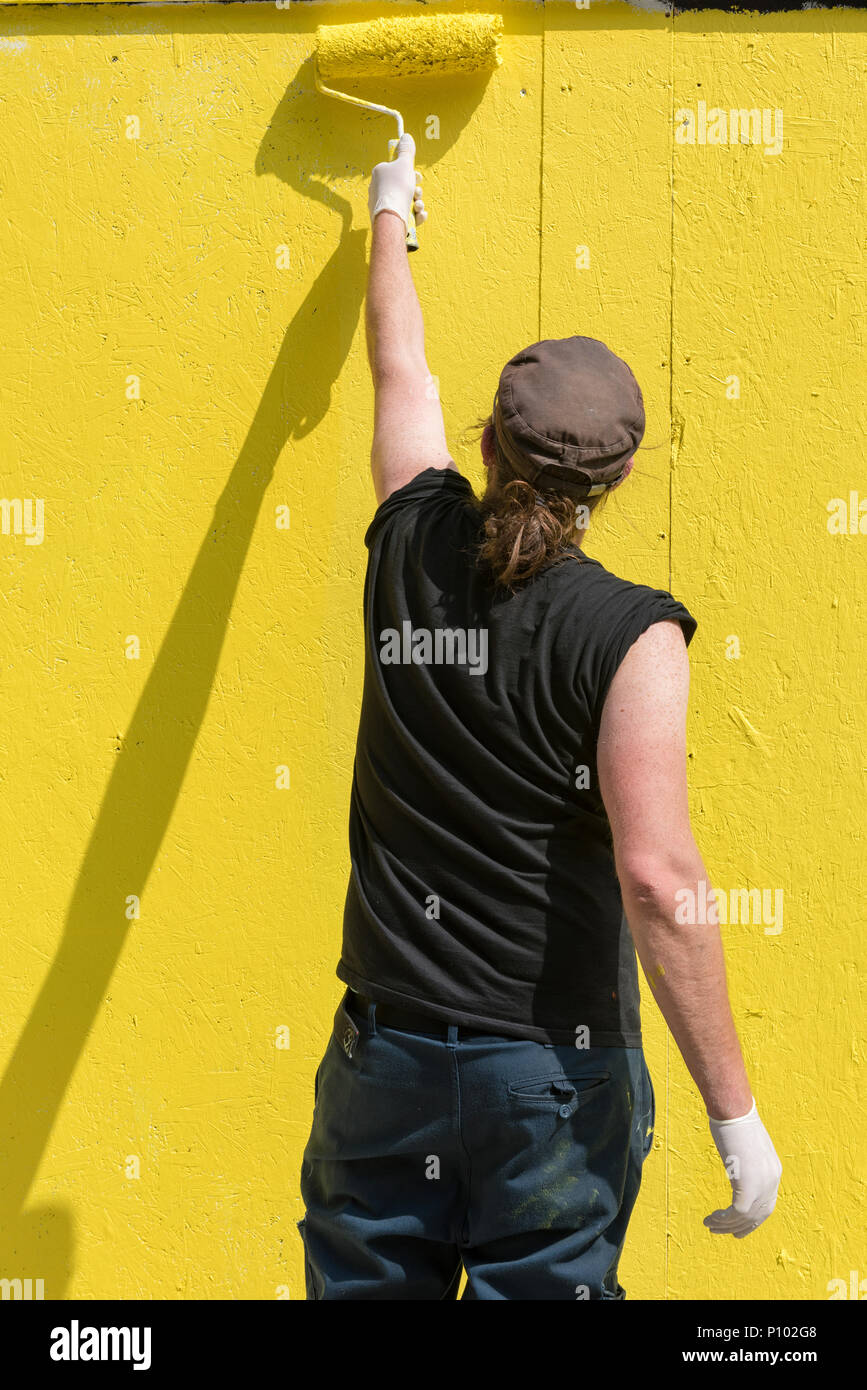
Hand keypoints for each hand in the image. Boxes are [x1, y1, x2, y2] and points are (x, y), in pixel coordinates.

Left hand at [368, 132, 426, 235]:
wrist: (391, 217)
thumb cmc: (397, 188)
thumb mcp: (404, 164)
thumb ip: (406, 150)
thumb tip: (406, 136)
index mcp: (379, 173)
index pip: (396, 168)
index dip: (409, 171)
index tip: (415, 174)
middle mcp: (378, 189)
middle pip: (403, 185)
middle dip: (415, 189)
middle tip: (416, 192)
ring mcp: (382, 206)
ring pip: (406, 201)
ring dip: (417, 203)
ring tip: (417, 205)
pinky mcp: (388, 220)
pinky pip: (405, 215)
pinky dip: (414, 215)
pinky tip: (418, 215)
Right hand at [704, 1099, 781, 1237]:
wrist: (734, 1111)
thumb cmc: (735, 1119)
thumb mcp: (746, 1143)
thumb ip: (746, 1158)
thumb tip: (736, 1162)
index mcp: (773, 1170)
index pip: (767, 1204)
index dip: (753, 1219)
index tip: (738, 1226)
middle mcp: (772, 1180)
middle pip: (759, 1214)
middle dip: (741, 1228)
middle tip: (722, 1233)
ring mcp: (762, 1184)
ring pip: (746, 1217)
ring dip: (726, 1225)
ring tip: (710, 1226)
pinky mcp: (748, 1186)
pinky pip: (736, 1212)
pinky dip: (724, 1219)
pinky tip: (711, 1218)